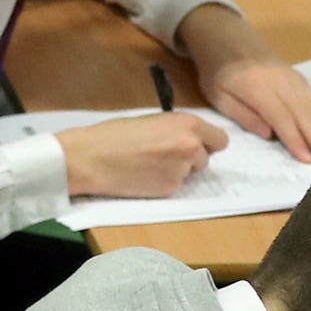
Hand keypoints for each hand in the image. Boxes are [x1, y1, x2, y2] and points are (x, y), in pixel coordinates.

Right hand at [56, 112, 228, 197]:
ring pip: (191, 173)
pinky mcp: (170, 189)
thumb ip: (178, 130)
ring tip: (149, 163)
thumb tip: (194, 140)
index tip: (198, 145)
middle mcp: (191, 146)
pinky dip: (164, 182)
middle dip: (191, 158)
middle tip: (164, 154)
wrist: (90, 158)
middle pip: (207, 158)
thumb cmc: (114, 134)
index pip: (221, 140)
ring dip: (177, 170)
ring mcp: (182, 170)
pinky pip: (176, 186)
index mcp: (188, 124)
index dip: (208, 143)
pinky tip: (144, 175)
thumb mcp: (153, 121)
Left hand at [178, 4, 310, 164]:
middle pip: (304, 112)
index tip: (307, 160)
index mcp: (256, 86)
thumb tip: (269, 134)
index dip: (295, 139)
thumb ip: (243, 115)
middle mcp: (280, 80)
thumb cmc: (217, 70)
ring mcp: (293, 77)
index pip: (281, 117)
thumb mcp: (218, 96)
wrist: (226, 35)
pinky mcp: (299, 78)